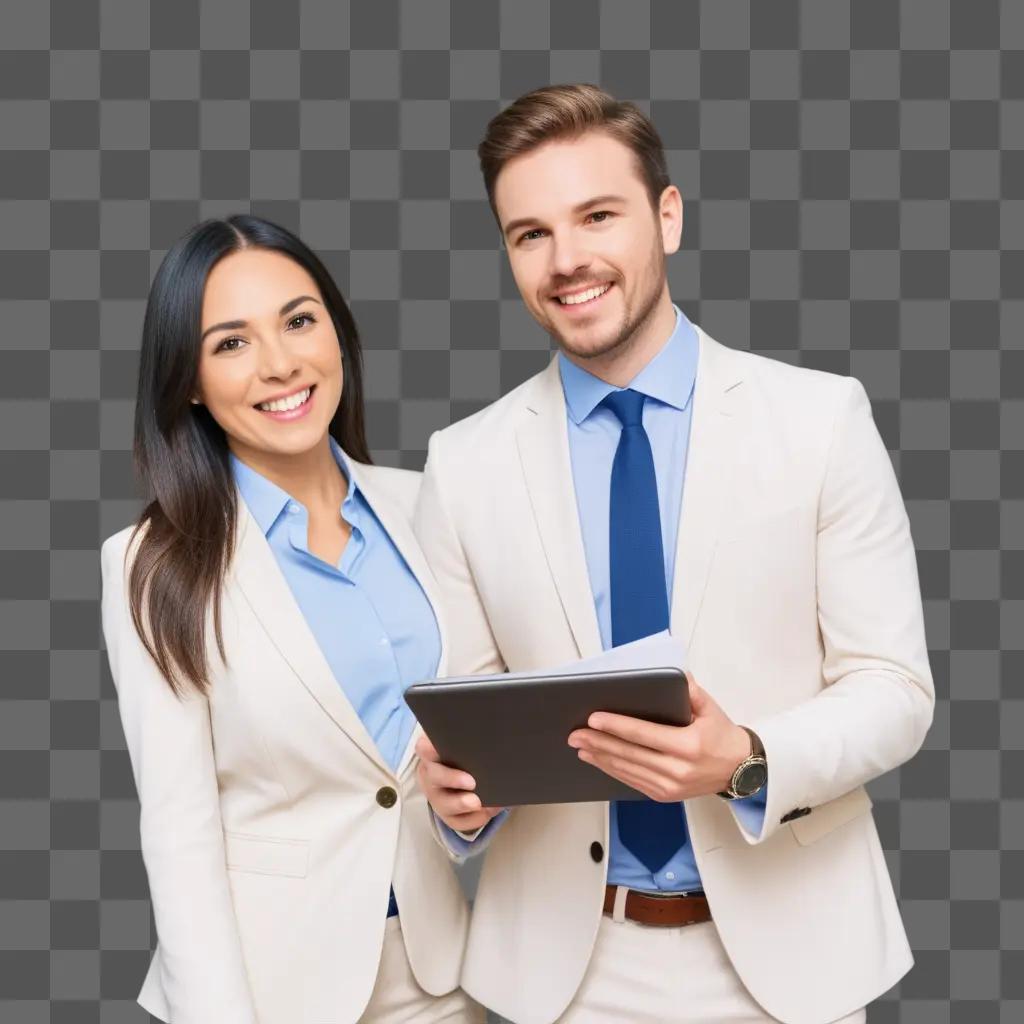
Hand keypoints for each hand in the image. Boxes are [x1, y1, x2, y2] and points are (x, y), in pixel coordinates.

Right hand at [415, 734, 504, 832]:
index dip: (429, 748)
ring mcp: (436, 797)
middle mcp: (429, 776)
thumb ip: (467, 735)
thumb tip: (485, 723)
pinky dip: (474, 818)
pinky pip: (457, 821)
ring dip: (461, 804)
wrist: (463, 774)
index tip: (438, 748)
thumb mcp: (461, 742)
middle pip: (435, 777)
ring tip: (478, 802)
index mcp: (430, 753)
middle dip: (452, 779)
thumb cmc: (463, 753)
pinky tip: (489, 810)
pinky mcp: (447, 815)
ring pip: (443, 804)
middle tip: (471, 782)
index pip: (424, 748)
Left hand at [567, 673, 750, 801]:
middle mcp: (677, 769)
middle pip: (628, 754)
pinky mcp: (664, 795)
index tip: (593, 718)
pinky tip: (598, 760)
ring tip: (580, 746)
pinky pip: (632, 781)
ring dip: (600, 757)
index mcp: (688, 745)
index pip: (643, 734)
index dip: (615, 726)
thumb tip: (671, 672)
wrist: (740, 770)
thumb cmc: (722, 736)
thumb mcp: (710, 708)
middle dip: (598, 742)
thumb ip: (689, 690)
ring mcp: (669, 786)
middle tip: (575, 733)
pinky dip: (612, 770)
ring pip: (626, 770)